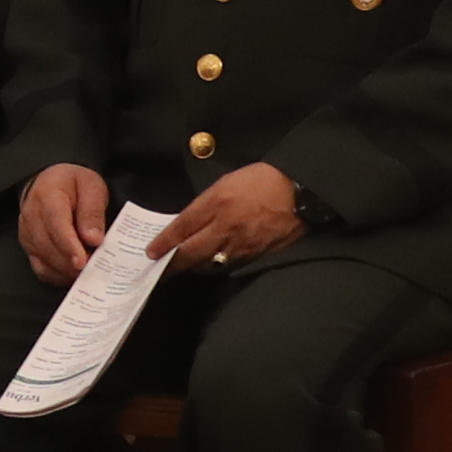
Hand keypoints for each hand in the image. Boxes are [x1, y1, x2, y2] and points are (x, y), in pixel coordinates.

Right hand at [18, 161, 109, 279]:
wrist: (51, 183)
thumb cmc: (73, 185)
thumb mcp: (92, 187)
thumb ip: (93, 211)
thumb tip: (94, 239)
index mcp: (48, 195)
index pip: (55, 223)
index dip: (68, 245)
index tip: (82, 261)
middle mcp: (31, 215)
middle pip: (47, 246)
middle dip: (71, 263)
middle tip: (94, 271)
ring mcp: (27, 233)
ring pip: (43, 260)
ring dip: (66, 271)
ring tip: (88, 274)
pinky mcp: (29, 247)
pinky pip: (41, 269)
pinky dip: (58, 276)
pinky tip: (75, 275)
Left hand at [164, 161, 308, 268]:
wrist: (300, 190)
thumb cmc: (262, 180)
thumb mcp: (226, 183)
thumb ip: (205, 204)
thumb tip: (188, 224)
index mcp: (216, 203)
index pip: (181, 227)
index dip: (163, 242)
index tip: (151, 252)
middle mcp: (225, 227)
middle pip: (190, 253)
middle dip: (172, 264)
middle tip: (159, 271)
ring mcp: (241, 245)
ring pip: (209, 265)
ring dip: (194, 268)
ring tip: (183, 269)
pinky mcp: (257, 256)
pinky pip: (230, 267)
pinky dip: (217, 268)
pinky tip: (211, 266)